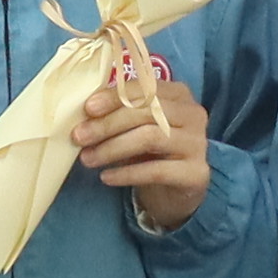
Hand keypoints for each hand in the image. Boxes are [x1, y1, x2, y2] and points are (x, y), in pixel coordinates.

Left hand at [69, 50, 211, 234]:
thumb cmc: (152, 150)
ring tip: (87, 158)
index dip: (115, 97)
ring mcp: (198, 144)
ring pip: (150, 138)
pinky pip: (156, 171)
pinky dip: (127, 174)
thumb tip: (84, 112)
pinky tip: (106, 177)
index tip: (87, 109)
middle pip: (147, 112)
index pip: (145, 88)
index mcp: (179, 94)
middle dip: (108, 124)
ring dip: (112, 148)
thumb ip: (119, 113)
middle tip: (79, 137)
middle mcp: (193, 114)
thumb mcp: (137, 126)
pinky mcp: (196, 173)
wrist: (178, 189)